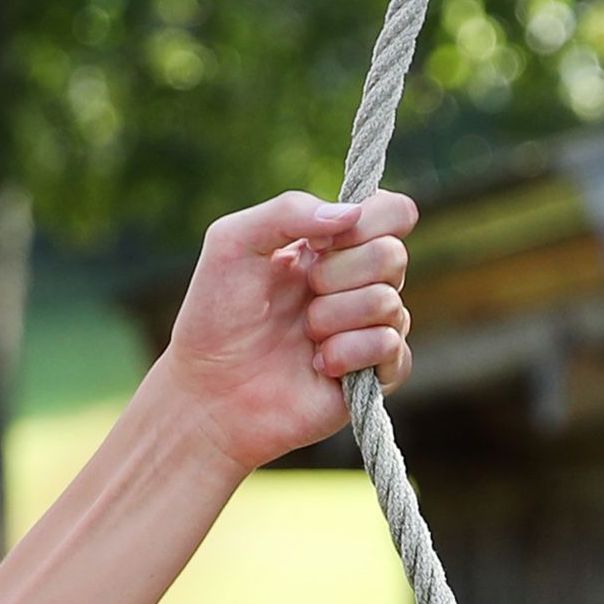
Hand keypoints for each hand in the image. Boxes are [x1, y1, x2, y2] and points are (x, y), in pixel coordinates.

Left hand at [151, 187, 412, 467]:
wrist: (210, 393)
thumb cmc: (215, 316)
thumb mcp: (233, 243)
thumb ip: (288, 211)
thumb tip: (353, 213)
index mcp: (332, 244)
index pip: (392, 212)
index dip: (372, 220)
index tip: (322, 242)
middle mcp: (358, 282)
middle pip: (393, 255)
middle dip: (339, 274)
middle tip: (302, 294)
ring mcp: (369, 328)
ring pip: (389, 303)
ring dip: (334, 317)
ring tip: (303, 335)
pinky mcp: (376, 374)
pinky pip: (391, 348)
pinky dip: (348, 353)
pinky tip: (319, 365)